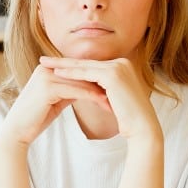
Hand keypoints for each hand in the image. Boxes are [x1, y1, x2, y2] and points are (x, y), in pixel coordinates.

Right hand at [0, 63, 111, 146]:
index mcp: (48, 69)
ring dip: (100, 91)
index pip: (78, 71)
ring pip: (81, 82)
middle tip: (119, 93)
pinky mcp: (48, 88)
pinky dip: (92, 97)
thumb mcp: (56, 100)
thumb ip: (70, 90)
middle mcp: (46, 69)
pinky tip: (104, 103)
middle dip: (101, 84)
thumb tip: (89, 87)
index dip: (96, 80)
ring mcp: (46, 77)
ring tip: (115, 100)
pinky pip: (76, 91)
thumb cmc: (36, 118)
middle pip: (81, 74)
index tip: (113, 89)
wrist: (17, 131)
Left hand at [38, 56, 159, 139]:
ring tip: (45, 64)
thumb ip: (102, 88)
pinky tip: (57, 73)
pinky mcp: (113, 75)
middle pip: (86, 63)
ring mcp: (118, 66)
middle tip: (44, 59)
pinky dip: (71, 73)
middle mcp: (121, 62)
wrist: (143, 127)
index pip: (91, 65)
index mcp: (122, 66)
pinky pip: (87, 74)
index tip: (54, 65)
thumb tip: (88, 87)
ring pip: (84, 66)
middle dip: (63, 61)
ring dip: (63, 65)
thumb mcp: (113, 98)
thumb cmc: (128, 118)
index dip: (72, 66)